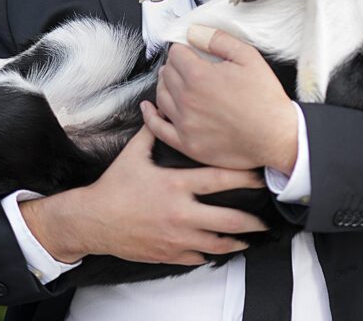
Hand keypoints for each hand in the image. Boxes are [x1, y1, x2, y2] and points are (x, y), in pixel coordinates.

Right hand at [19, 124, 266, 264]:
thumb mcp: (134, 154)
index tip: (260, 174)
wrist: (93, 221)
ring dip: (238, 240)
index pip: (219, 179)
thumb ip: (153, 131)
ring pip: (218, 243)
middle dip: (252, 217)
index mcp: (176, 185)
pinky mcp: (169, 253)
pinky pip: (199, 257)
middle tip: (268, 214)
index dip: (244, 176)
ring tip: (253, 236)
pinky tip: (223, 249)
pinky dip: (213, 253)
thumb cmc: (115, 186)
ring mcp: (177, 237)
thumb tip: (157, 106)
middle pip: (228, 217)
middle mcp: (181, 213)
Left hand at [142, 25, 298, 173]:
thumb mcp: (248, 57)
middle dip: (175, 64)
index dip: (184, 48)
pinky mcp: (187, 144)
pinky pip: (158, 128)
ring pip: (161, 96)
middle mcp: (187, 100)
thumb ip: (217, 40)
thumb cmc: (265, 98)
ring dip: (166, 84)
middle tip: (188, 64)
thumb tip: (194, 31)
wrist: (276, 137)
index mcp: (199, 77)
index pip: (176, 54)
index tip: (191, 49)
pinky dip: (150, 116)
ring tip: (176, 80)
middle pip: (167, 73)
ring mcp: (185, 124)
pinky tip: (149, 107)